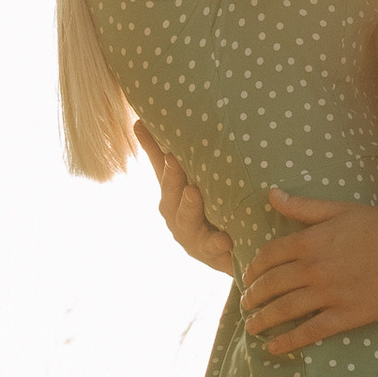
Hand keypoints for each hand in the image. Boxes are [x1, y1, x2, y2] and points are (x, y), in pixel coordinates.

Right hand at [136, 122, 234, 275]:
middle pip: (170, 196)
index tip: (142, 125)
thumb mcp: (199, 181)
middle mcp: (177, 217)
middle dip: (171, 177)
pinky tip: (226, 239)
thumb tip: (147, 119)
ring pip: (186, 223)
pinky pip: (215, 251)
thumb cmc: (212, 211)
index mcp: (173, 196)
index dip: (151, 146)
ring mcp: (193, 239)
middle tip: (173, 159)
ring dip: (188, 207)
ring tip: (192, 192)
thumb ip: (179, 156)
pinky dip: (219, 244)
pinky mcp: (213, 256)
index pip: (160, 167)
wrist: (235, 256)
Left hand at [242, 190, 377, 351]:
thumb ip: (302, 206)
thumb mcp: (338, 209)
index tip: (247, 278)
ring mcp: (329, 293)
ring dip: (263, 320)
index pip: (268, 256)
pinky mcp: (346, 315)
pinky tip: (274, 347)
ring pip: (284, 310)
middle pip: (270, 285)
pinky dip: (288, 341)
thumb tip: (272, 194)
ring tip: (252, 327)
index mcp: (309, 241)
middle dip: (252, 297)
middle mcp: (313, 268)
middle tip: (245, 304)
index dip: (253, 269)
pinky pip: (309, 331)